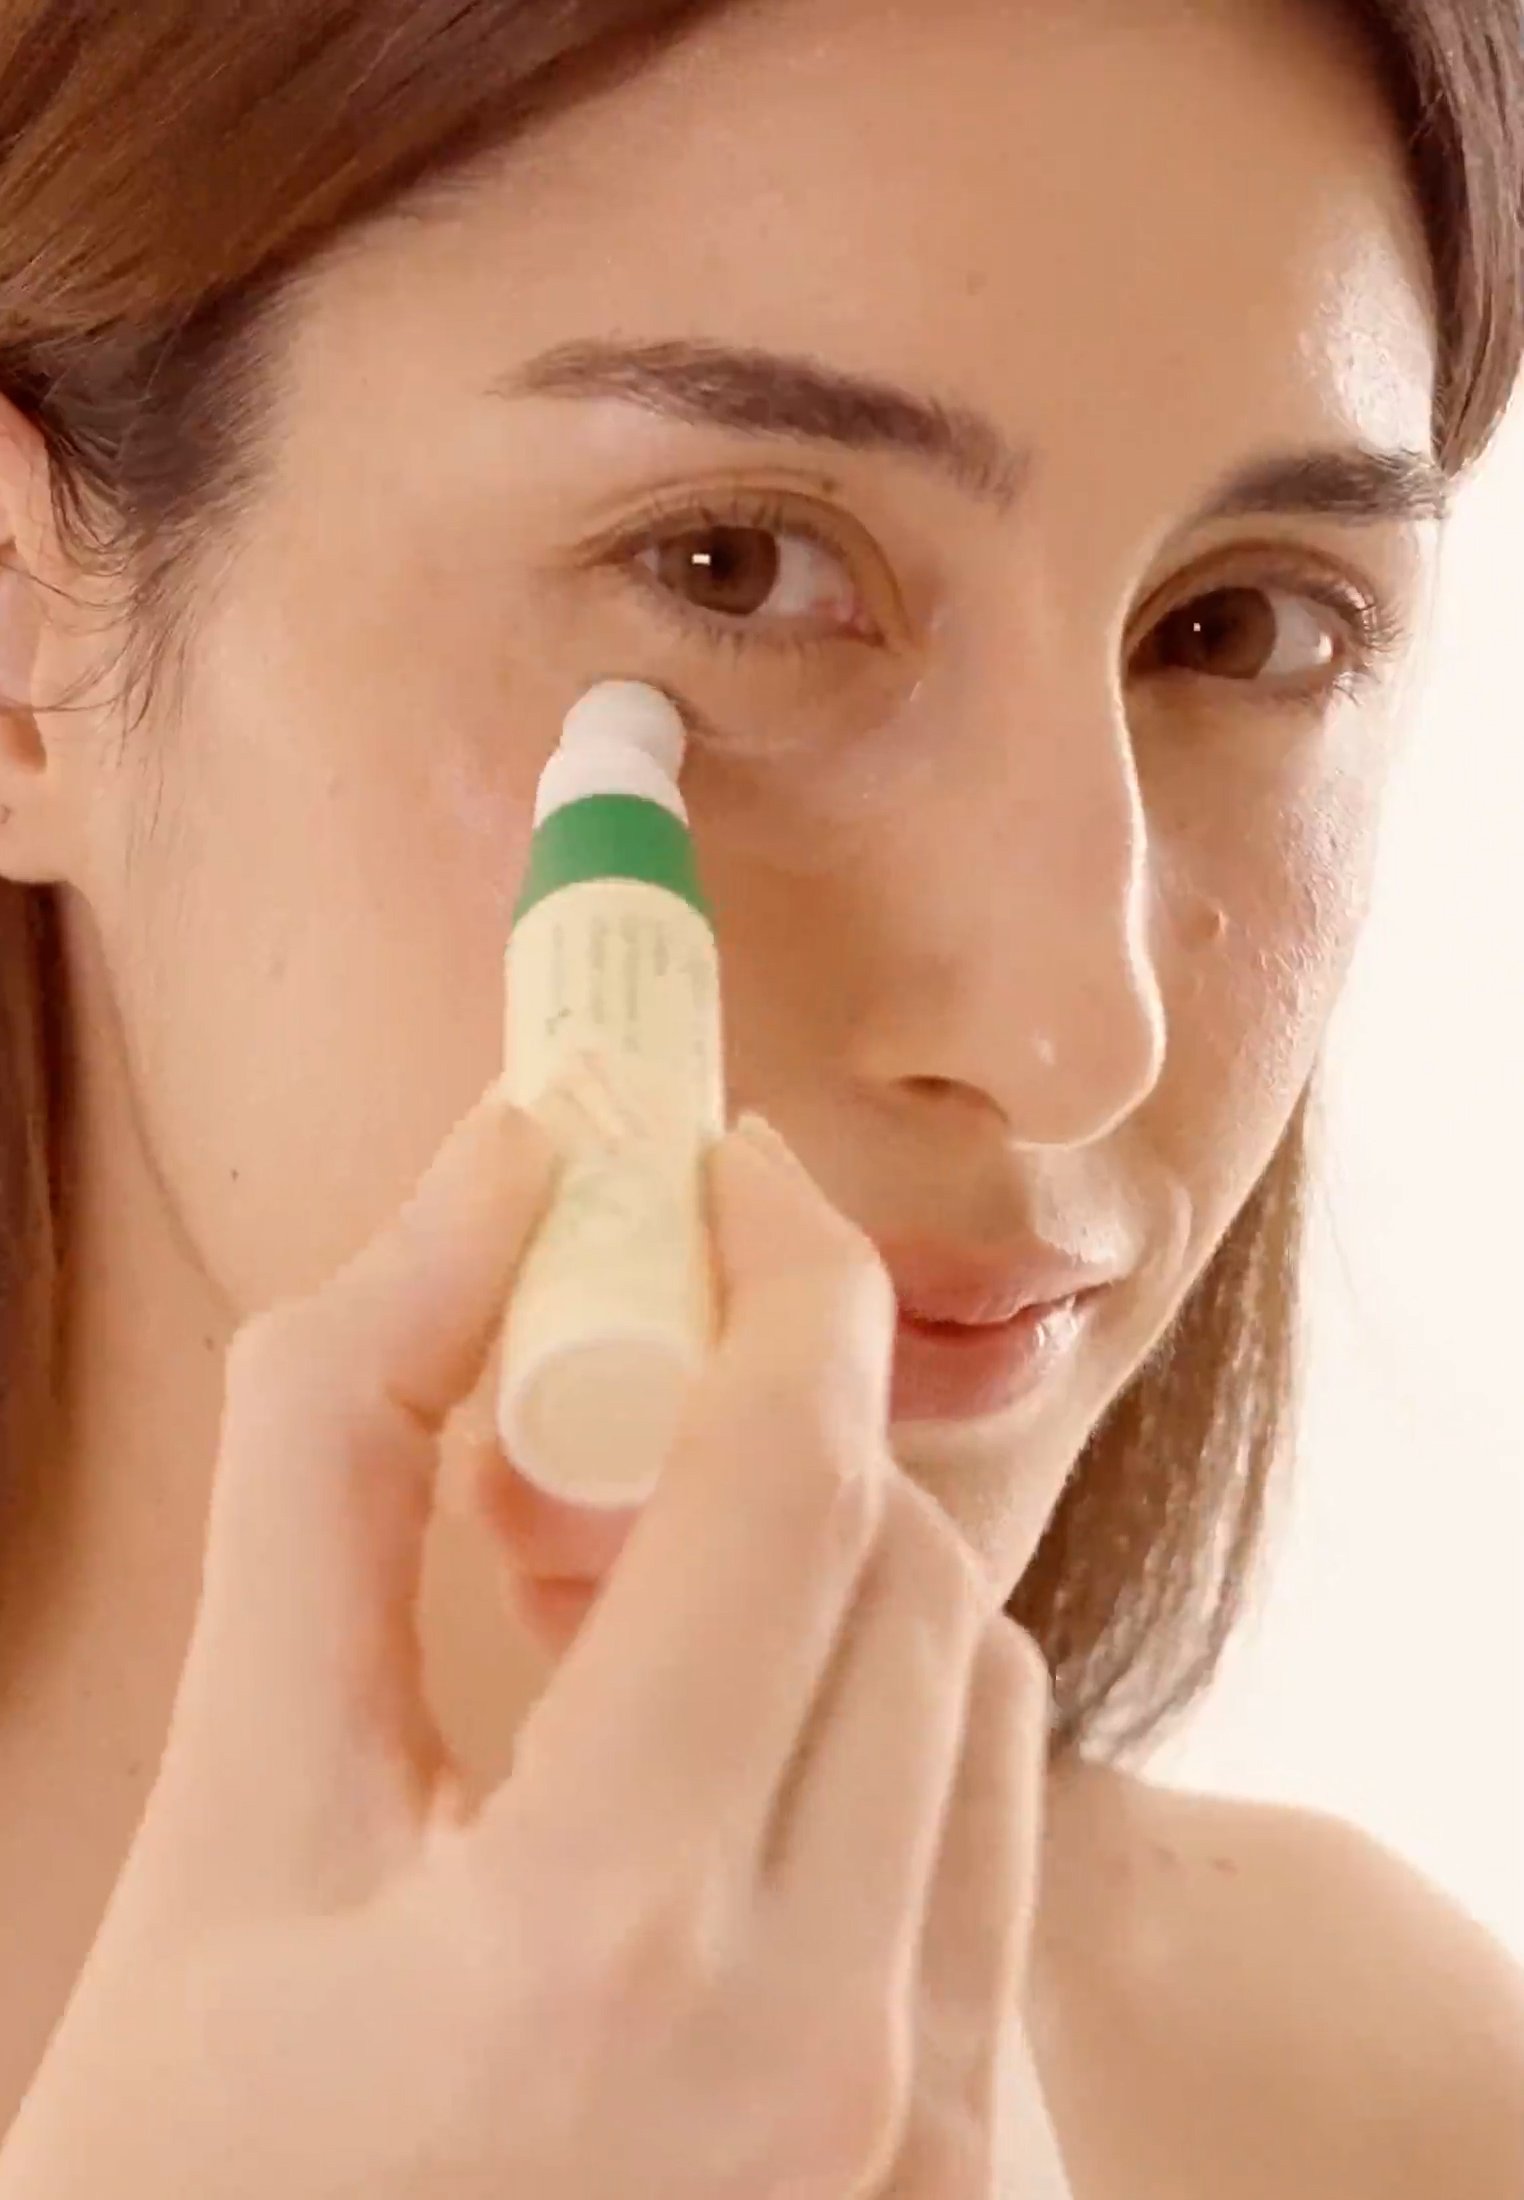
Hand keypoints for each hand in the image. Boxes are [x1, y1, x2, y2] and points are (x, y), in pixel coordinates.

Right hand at [0, 1083, 1053, 2198]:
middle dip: (773, 1417)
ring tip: (627, 1606)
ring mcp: (925, 2138)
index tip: (721, 1170)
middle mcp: (826, 2048)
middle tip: (612, 1409)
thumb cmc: (204, 2176)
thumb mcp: (221, 1820)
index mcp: (608, 1936)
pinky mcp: (967, 2180)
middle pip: (906, 1562)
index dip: (777, 1265)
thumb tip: (491, 1177)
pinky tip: (712, 1752)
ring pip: (971, 1686)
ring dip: (825, 1567)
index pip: (792, 1483)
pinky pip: (981, 1836)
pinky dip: (871, 1716)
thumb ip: (336, 1458)